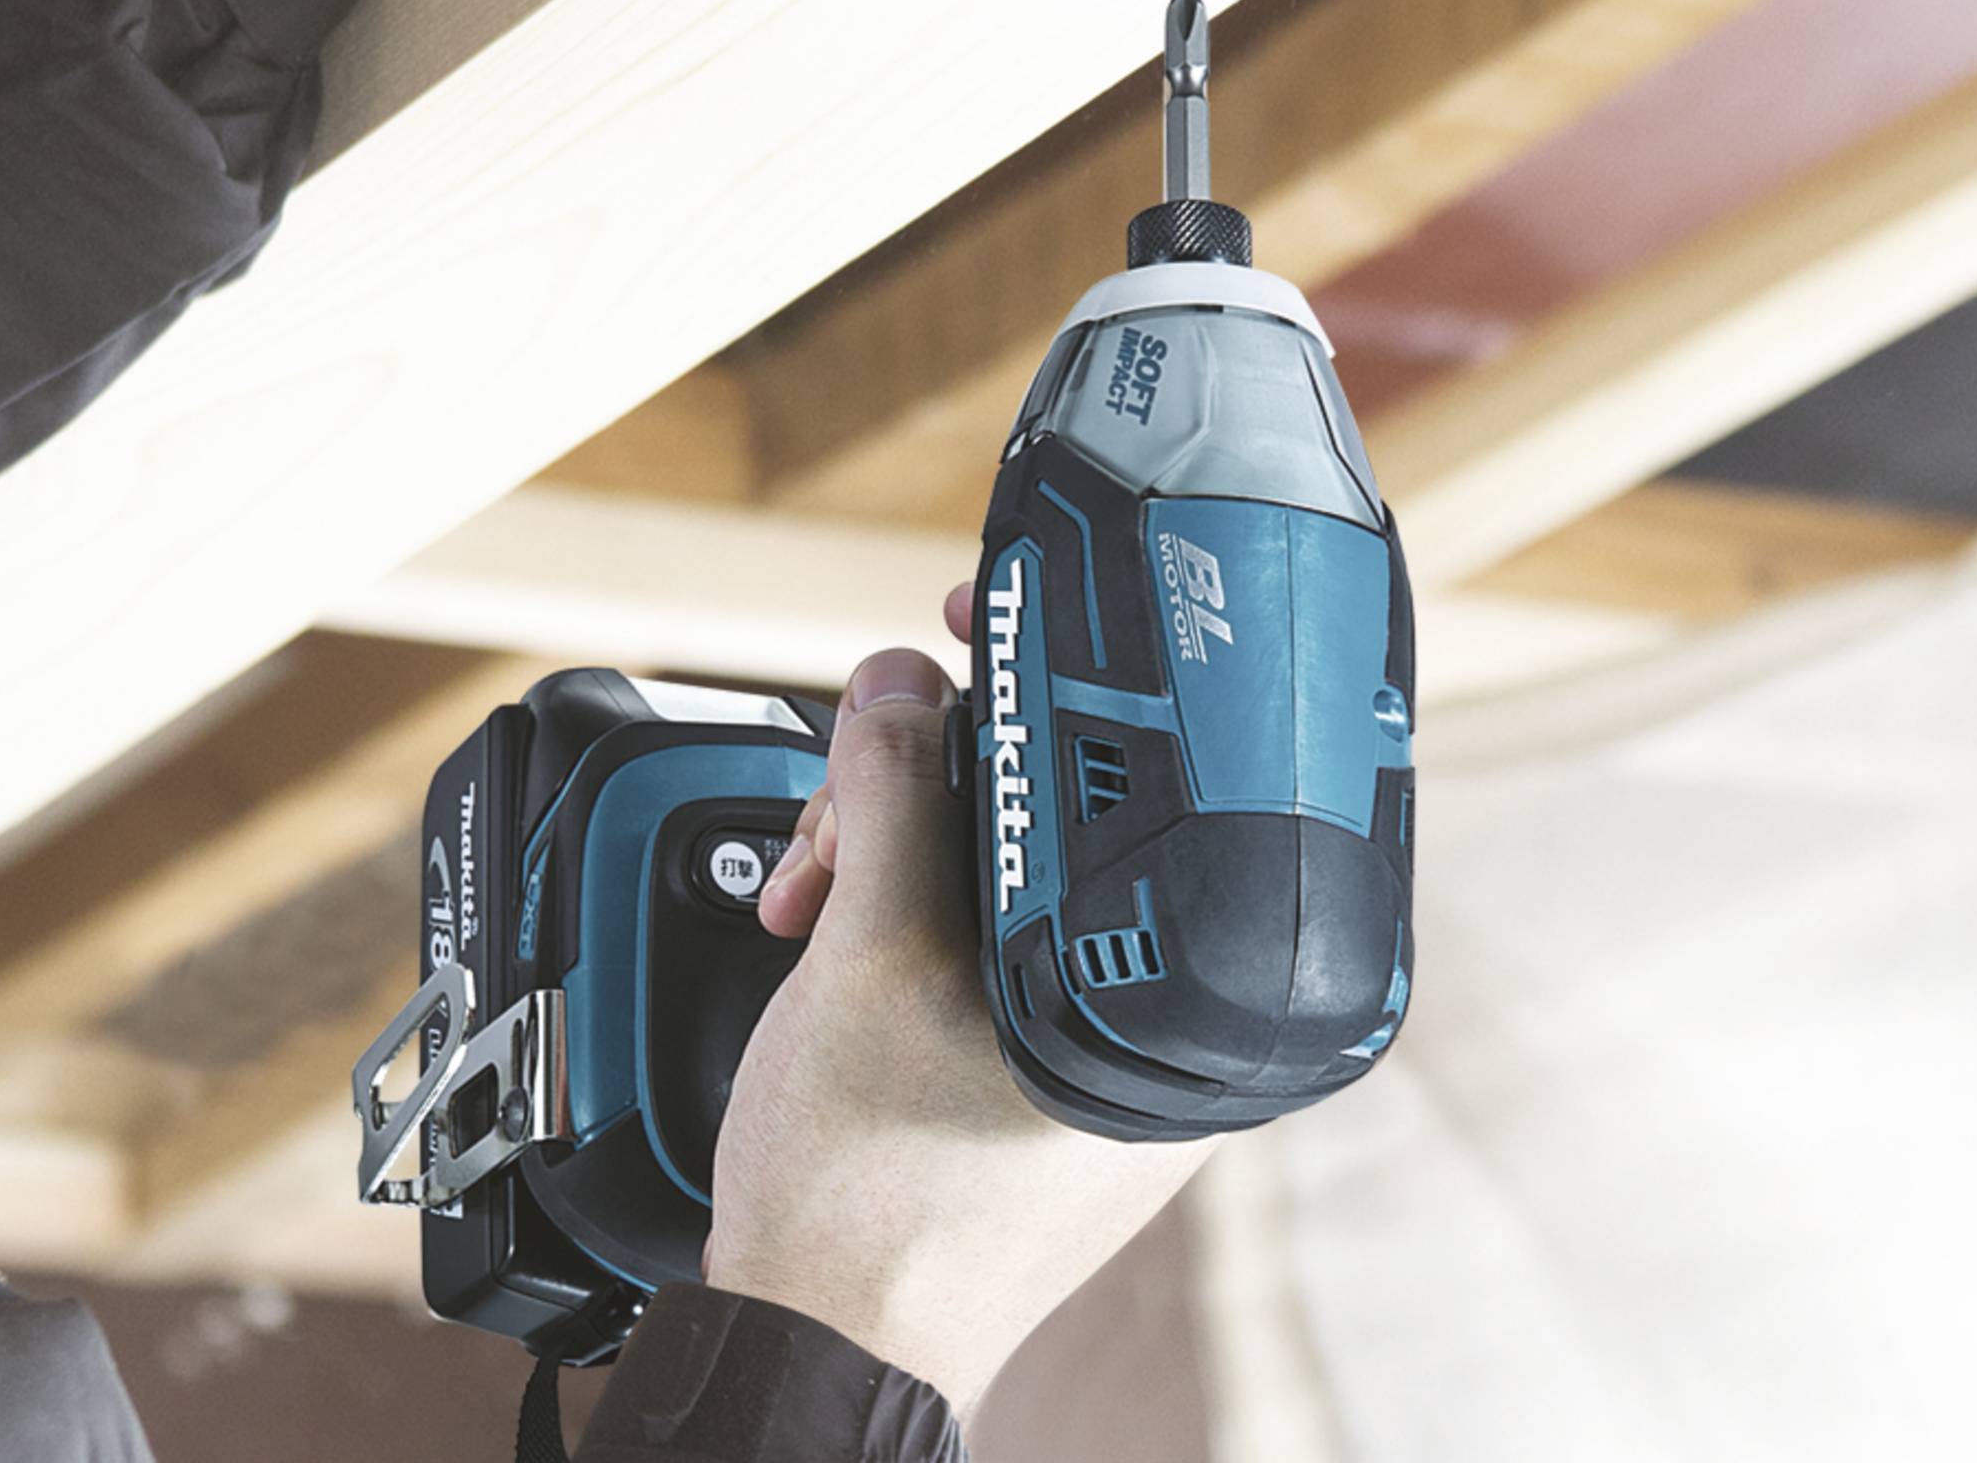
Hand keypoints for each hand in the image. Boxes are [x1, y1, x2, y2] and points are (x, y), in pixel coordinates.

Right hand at [707, 603, 1213, 1417]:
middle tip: (843, 797)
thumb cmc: (868, 1206)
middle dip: (916, 784)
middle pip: (1044, 819)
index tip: (976, 625)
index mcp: (1173, 1010)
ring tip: (809, 895)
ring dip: (884, 846)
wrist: (804, 1351)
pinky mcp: (1020, 1071)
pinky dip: (892, 908)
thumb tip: (899, 679)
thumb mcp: (870, 959)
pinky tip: (826, 919)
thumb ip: (890, 796)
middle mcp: (1152, 1028)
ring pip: (993, 875)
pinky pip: (970, 941)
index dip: (1045, 682)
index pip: (1133, 784)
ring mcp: (1083, 1053)